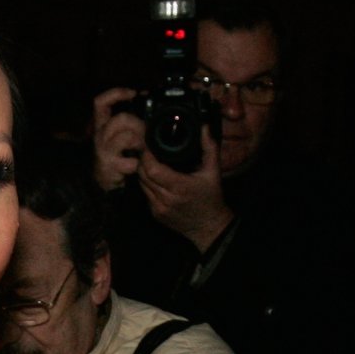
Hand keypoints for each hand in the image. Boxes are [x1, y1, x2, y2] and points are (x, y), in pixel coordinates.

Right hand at [92, 88, 145, 190]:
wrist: (106, 182)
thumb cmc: (117, 154)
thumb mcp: (119, 133)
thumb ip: (129, 118)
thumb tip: (145, 98)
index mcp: (102, 125)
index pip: (101, 103)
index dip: (116, 94)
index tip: (133, 94)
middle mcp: (100, 136)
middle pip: (120, 119)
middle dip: (138, 124)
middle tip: (145, 134)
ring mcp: (105, 151)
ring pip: (126, 137)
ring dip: (140, 142)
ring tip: (142, 149)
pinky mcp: (111, 166)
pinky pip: (131, 161)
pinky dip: (138, 163)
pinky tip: (137, 165)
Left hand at [138, 126, 233, 250]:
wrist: (208, 226)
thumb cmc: (211, 198)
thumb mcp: (214, 171)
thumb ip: (209, 147)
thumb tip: (204, 127)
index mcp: (179, 187)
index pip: (152, 169)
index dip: (147, 156)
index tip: (150, 145)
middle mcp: (165, 199)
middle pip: (143, 175)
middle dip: (143, 160)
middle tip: (148, 150)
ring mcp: (158, 208)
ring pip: (141, 184)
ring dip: (143, 172)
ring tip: (150, 161)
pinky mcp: (155, 214)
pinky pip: (145, 194)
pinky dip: (147, 184)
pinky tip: (155, 177)